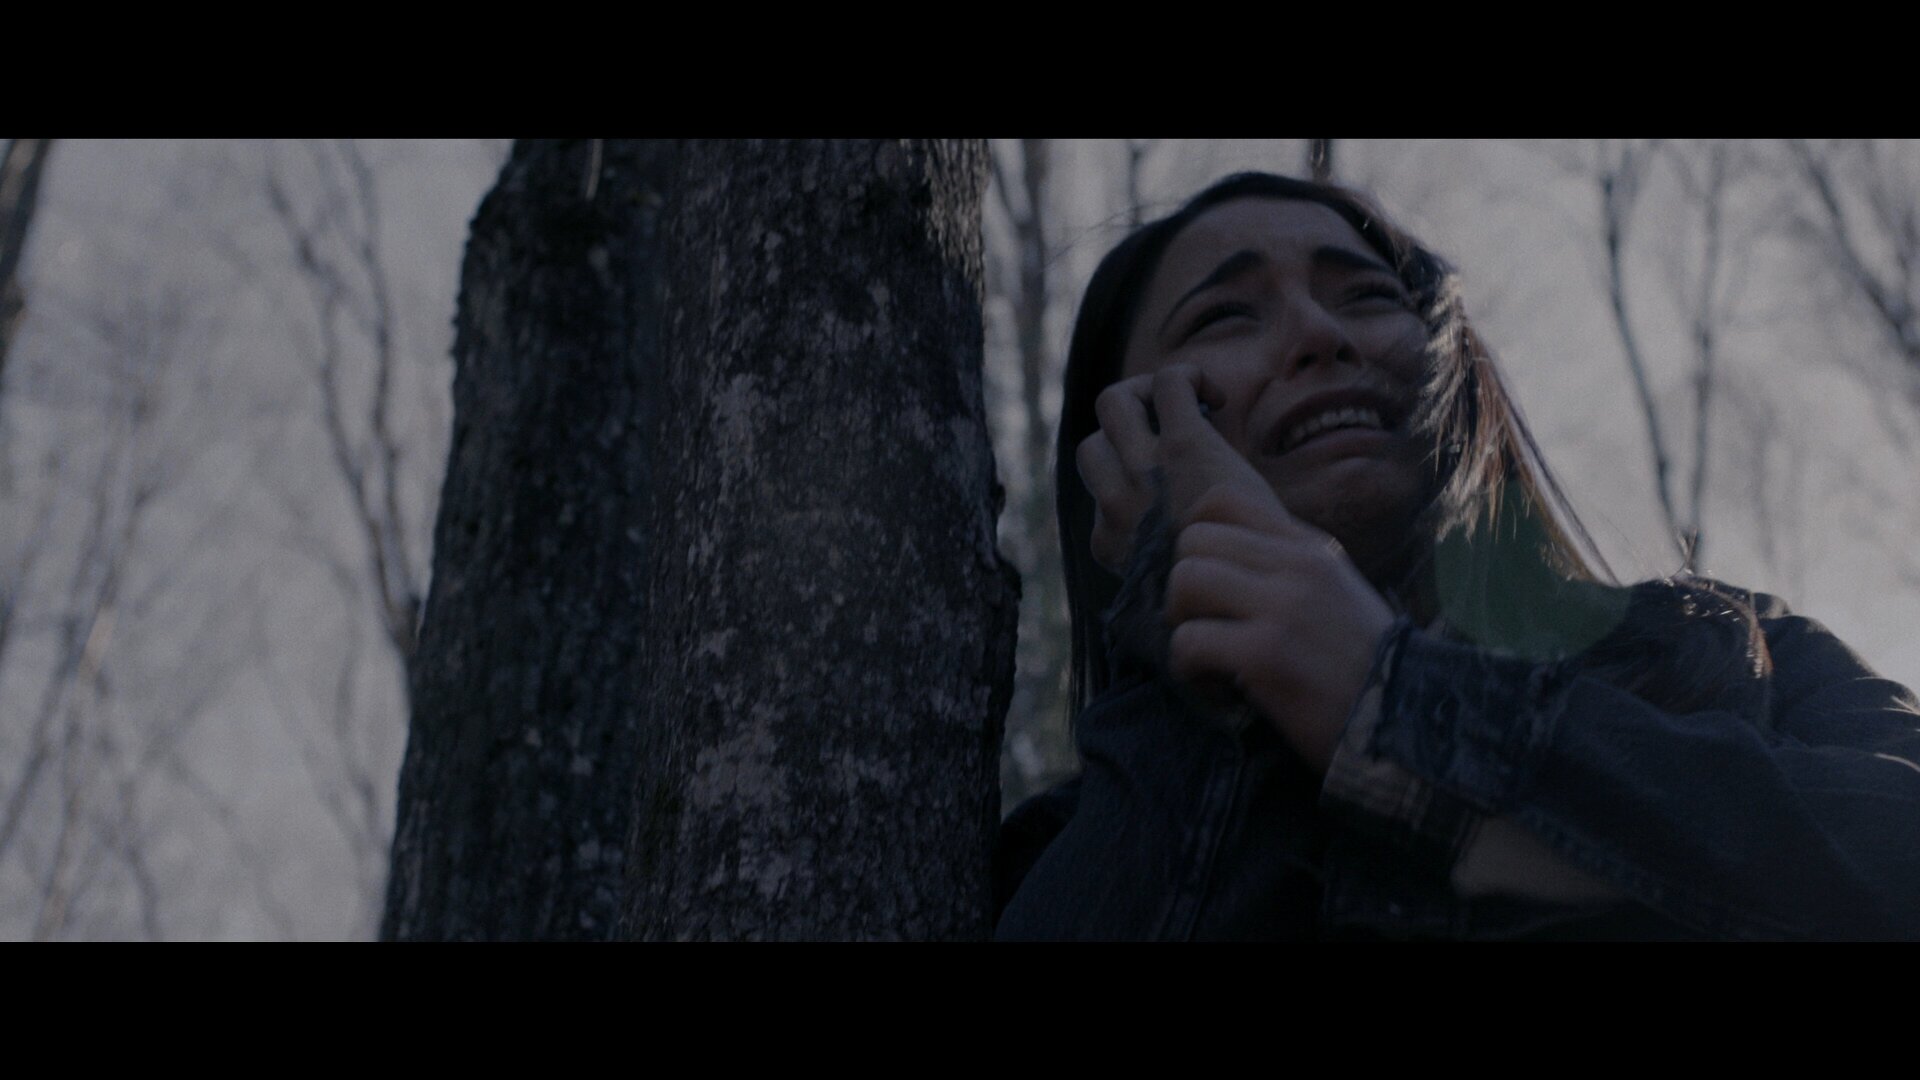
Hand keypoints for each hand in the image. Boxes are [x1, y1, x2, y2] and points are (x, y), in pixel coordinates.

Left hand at [1078, 366, 1396, 773]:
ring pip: (1185, 581)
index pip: (1223, 499)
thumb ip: (1287, 568)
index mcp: (1310, 548)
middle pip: (1192, 540)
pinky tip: (1219, 689)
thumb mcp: (1337, 593)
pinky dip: (1188, 670)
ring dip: (1182, 625)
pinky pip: (1188, 641)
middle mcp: (1297, 566)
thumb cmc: (1367, 668)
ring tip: (1210, 658)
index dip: (1194, 536)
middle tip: (1206, 627)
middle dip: (1184, 589)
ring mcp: (1283, 607)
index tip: (1206, 581)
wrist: (1410, 722)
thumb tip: (1221, 558)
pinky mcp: (1266, 655)